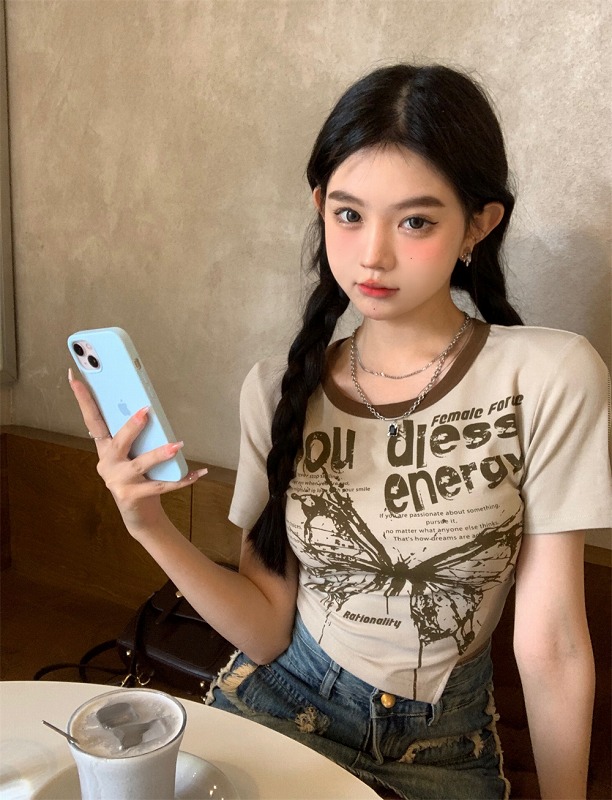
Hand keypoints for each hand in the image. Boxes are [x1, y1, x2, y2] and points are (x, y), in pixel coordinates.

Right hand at [68, 368, 206, 536]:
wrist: (140, 516)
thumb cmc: (139, 479)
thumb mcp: (133, 455)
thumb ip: (136, 437)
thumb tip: (149, 410)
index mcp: (105, 449)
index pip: (91, 420)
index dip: (83, 399)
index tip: (74, 376)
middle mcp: (107, 464)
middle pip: (119, 440)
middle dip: (132, 425)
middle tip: (147, 411)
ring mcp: (117, 482)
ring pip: (141, 464)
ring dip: (160, 454)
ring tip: (177, 445)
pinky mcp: (131, 496)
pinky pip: (160, 485)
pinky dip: (181, 479)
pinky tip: (197, 473)